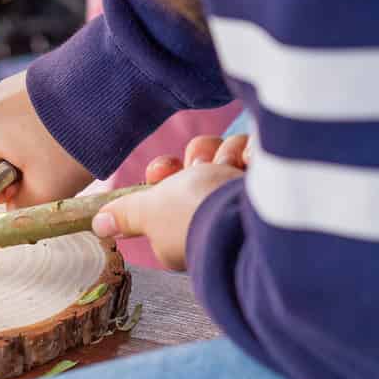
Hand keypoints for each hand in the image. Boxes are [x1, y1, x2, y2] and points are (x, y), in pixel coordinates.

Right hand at [0, 71, 94, 206]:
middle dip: (18, 172)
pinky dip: (36, 132)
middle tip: (51, 168)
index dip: (6, 197)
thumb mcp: (47, 190)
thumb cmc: (69, 143)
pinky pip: (17, 121)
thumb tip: (16, 207)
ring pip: (5, 142)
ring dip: (29, 153)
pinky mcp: (18, 82)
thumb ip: (22, 208)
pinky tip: (59, 129)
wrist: (105, 89)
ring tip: (58, 146)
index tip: (36, 186)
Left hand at [92, 134, 253, 269]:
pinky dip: (252, 154)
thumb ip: (127, 215)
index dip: (166, 172)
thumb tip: (100, 226)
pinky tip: (252, 166)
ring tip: (230, 169)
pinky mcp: (278, 180)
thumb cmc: (196, 213)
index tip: (162, 171)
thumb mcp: (150, 212)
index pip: (174, 186)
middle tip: (200, 169)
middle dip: (198, 158)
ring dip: (225, 154)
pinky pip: (257, 151)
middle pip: (200, 164)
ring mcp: (250, 197)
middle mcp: (219, 212)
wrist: (252, 210)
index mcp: (187, 226)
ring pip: (227, 152)